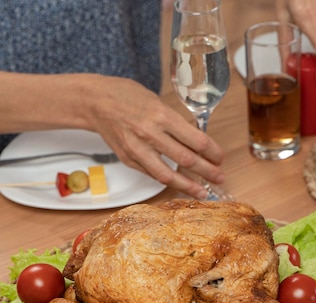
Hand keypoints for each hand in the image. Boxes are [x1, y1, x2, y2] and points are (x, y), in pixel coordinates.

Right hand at [85, 76, 225, 199]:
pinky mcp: (129, 160)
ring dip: (189, 186)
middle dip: (207, 171)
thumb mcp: (156, 101)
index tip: (220, 157)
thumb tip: (195, 139)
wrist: (95, 102)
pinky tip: (179, 184)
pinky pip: (153, 175)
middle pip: (187, 159)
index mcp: (162, 115)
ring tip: (203, 192)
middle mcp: (151, 134)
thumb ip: (174, 121)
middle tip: (219, 177)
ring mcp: (138, 150)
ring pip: (169, 175)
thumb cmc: (126, 96)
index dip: (212, 152)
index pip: (196, 139)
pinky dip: (168, 181)